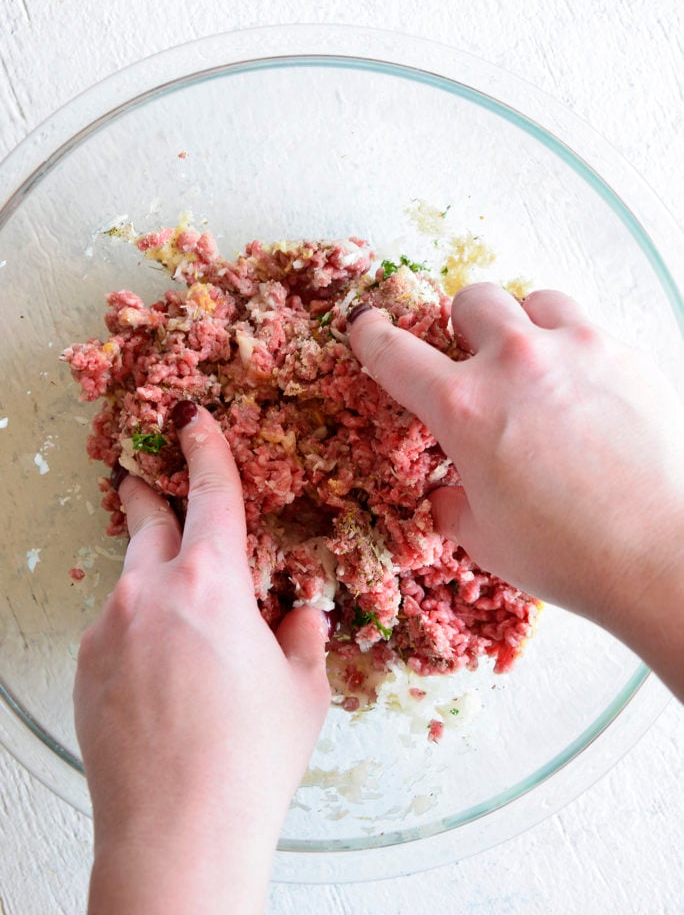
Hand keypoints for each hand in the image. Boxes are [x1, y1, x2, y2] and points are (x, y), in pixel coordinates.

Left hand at [74, 404, 330, 914]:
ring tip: (179, 613)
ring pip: (130, 579)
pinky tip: (160, 673)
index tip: (192, 420)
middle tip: (150, 481)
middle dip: (152, 496)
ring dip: (151, 578)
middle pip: (148, 521)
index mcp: (212, 584)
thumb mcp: (301, 692)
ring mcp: (109, 629)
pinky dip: (135, 629)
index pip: (210, 493)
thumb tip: (301, 619)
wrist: (178, 832)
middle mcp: (150, 593)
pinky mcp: (86, 667)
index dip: (204, 448)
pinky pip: (113, 628)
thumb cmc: (251, 760)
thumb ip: (301, 639)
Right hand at [349, 285, 683, 698]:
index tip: (369, 327)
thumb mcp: (484, 538)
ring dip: (521, 324)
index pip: (394, 351)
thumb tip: (449, 490)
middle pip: (471, 299)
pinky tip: (580, 385)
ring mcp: (574, 349)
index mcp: (464, 407)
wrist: (660, 555)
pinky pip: (584, 323)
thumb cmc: (568, 555)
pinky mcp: (622, 353)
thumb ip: (452, 503)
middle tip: (475, 363)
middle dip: (463, 328)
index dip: (371, 335)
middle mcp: (515, 362)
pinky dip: (570, 343)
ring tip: (533, 363)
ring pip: (532, 298)